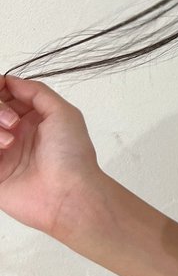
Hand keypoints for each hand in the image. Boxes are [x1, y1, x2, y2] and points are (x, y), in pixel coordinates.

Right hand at [0, 72, 105, 236]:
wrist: (69, 195)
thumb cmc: (72, 157)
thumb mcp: (63, 113)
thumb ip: (37, 92)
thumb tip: (10, 81)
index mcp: (32, 118)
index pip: (3, 94)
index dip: (0, 89)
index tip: (2, 89)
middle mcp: (15, 133)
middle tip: (12, 123)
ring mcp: (2, 153)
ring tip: (9, 142)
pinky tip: (2, 150)